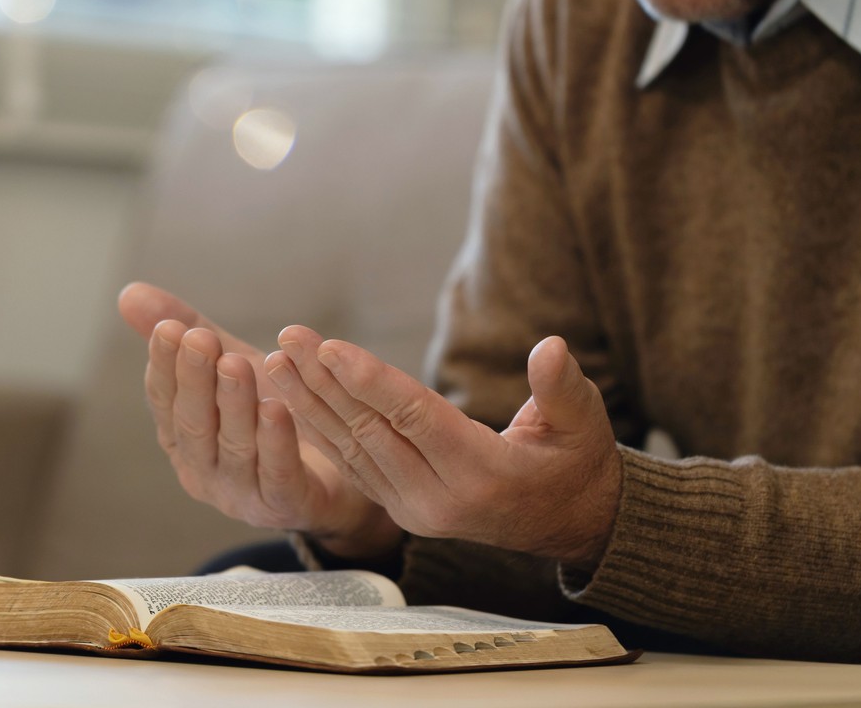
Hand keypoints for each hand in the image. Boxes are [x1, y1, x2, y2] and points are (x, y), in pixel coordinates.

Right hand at [117, 283, 401, 557]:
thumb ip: (189, 333)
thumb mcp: (232, 367)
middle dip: (194, 380)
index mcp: (183, 437)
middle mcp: (204, 470)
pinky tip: (277, 409)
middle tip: (199, 340)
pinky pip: (277, 473)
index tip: (169, 328)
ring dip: (233, 404)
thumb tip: (128, 293)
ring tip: (235, 365)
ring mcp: (242, 493)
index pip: (164, 399)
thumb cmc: (275, 414)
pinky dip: (275, 442)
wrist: (343, 464)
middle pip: (193, 424)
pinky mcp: (285, 505)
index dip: (165, 364)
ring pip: (234, 446)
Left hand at [264, 325, 621, 566]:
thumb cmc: (575, 462)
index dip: (371, 381)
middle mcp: (439, 499)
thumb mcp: (583, 424)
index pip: (415, 419)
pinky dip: (319, 428)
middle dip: (325, 383)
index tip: (329, 347)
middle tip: (290, 337)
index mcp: (482, 475)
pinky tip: (292, 395)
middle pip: (372, 430)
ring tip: (277, 359)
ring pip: (353, 449)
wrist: (566, 523)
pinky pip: (351, 464)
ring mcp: (414, 509)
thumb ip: (562, 388)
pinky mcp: (399, 509)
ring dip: (310, 403)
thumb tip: (550, 347)